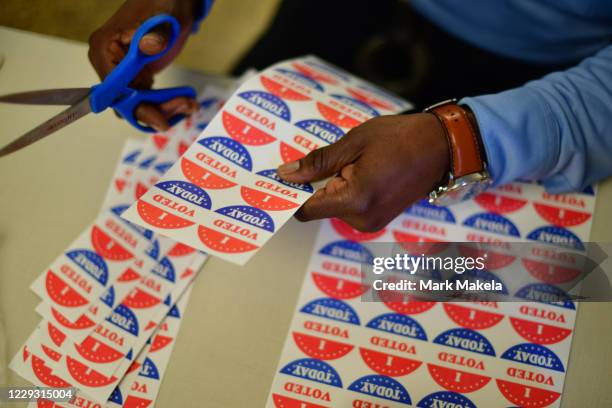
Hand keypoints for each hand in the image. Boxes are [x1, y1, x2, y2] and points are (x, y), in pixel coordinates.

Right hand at [88, 0, 200, 130]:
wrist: (173, 2)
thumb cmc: (163, 4)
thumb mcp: (162, 19)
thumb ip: (155, 35)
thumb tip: (149, 46)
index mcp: (104, 49)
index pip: (114, 90)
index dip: (136, 107)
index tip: (160, 120)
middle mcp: (107, 64)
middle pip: (126, 103)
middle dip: (157, 110)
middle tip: (186, 105)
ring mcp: (122, 72)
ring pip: (138, 105)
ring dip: (165, 109)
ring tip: (190, 103)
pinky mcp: (136, 77)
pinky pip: (146, 100)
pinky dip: (165, 104)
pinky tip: (185, 101)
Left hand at [277, 114, 449, 231]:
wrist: (442, 148)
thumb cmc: (400, 138)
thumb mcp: (353, 143)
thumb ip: (317, 162)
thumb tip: (286, 175)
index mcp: (354, 200)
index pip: (305, 209)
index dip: (289, 194)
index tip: (280, 178)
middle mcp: (362, 219)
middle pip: (318, 208)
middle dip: (314, 185)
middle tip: (326, 158)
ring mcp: (372, 222)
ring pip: (333, 207)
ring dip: (332, 186)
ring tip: (352, 161)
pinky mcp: (378, 219)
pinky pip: (349, 207)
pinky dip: (345, 191)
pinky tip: (359, 170)